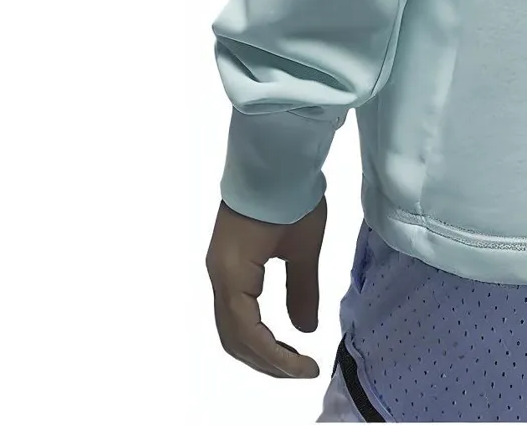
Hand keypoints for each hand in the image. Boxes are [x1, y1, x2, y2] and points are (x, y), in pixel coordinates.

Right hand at [206, 196, 326, 379]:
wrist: (273, 156)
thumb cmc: (291, 198)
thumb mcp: (305, 246)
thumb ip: (303, 290)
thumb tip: (305, 330)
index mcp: (233, 275)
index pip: (248, 333)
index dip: (276, 358)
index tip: (307, 369)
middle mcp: (219, 276)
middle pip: (232, 336)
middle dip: (265, 359)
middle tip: (300, 369)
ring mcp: (220, 268)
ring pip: (230, 324)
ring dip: (257, 346)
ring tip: (289, 358)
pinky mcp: (227, 259)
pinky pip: (234, 306)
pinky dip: (252, 326)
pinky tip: (273, 331)